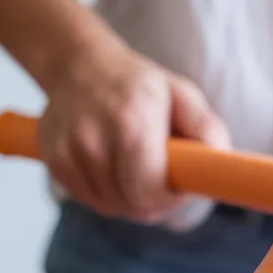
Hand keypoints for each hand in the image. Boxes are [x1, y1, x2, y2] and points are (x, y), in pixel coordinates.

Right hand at [38, 44, 230, 222]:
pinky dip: (105, 193)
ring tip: (134, 165)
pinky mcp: (53, 161)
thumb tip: (219, 162)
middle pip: (131, 206)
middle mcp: (94, 138)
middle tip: (160, 177)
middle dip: (153, 201)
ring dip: (128, 198)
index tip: (177, 186)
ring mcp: (69, 151)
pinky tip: (111, 166)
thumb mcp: (182, 95)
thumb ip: (206, 128)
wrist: (79, 65)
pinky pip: (89, 200)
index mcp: (131, 121)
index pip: (149, 192)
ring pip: (111, 207)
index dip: (169, 200)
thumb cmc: (139, 85)